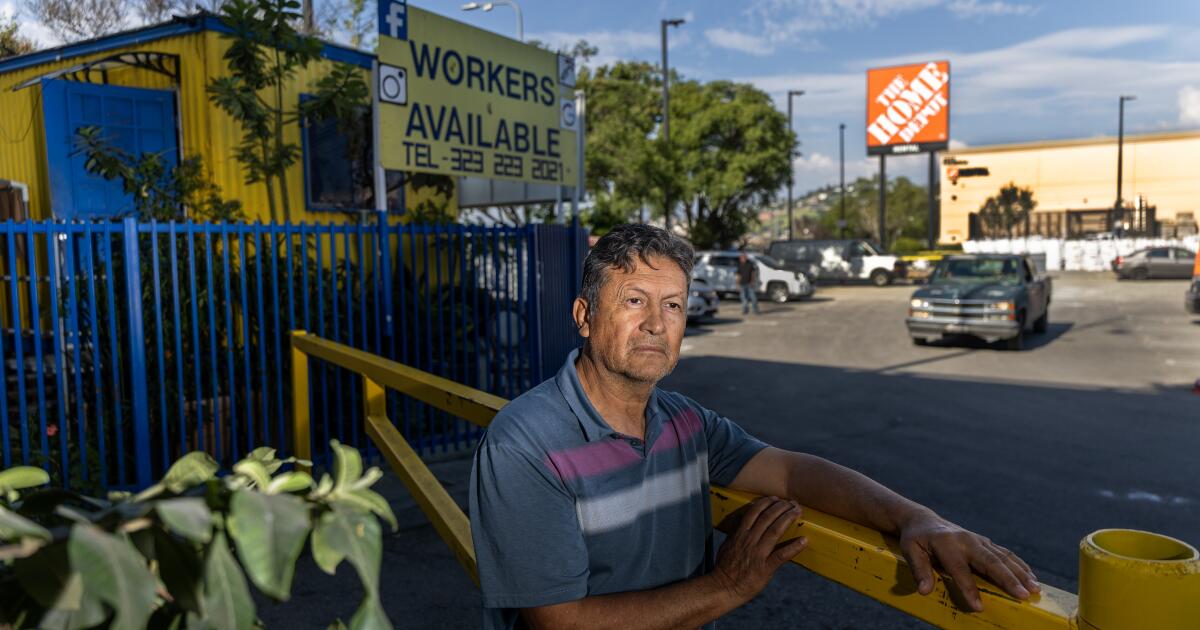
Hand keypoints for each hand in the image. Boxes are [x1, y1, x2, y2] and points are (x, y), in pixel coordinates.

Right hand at [711, 496, 808, 604]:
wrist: (724, 587)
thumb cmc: (724, 567)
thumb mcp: (726, 545)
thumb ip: (735, 532)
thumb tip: (739, 520)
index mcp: (740, 534)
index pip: (754, 512)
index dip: (766, 503)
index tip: (776, 499)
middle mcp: (749, 541)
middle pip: (767, 518)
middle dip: (781, 507)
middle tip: (792, 503)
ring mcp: (758, 553)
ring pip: (775, 531)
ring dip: (787, 519)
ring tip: (797, 511)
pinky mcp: (765, 568)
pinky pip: (781, 555)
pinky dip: (794, 547)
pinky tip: (804, 541)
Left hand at [898, 511, 1040, 611]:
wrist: (924, 520)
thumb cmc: (916, 539)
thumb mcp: (910, 551)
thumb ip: (919, 570)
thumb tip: (924, 590)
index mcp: (947, 544)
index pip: (960, 570)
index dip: (969, 589)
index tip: (979, 606)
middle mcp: (966, 541)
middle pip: (990, 561)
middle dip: (1009, 579)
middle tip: (1024, 595)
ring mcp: (978, 540)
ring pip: (1003, 557)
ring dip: (1020, 573)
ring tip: (1035, 588)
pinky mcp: (985, 542)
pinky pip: (1005, 553)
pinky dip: (1020, 565)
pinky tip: (1031, 576)